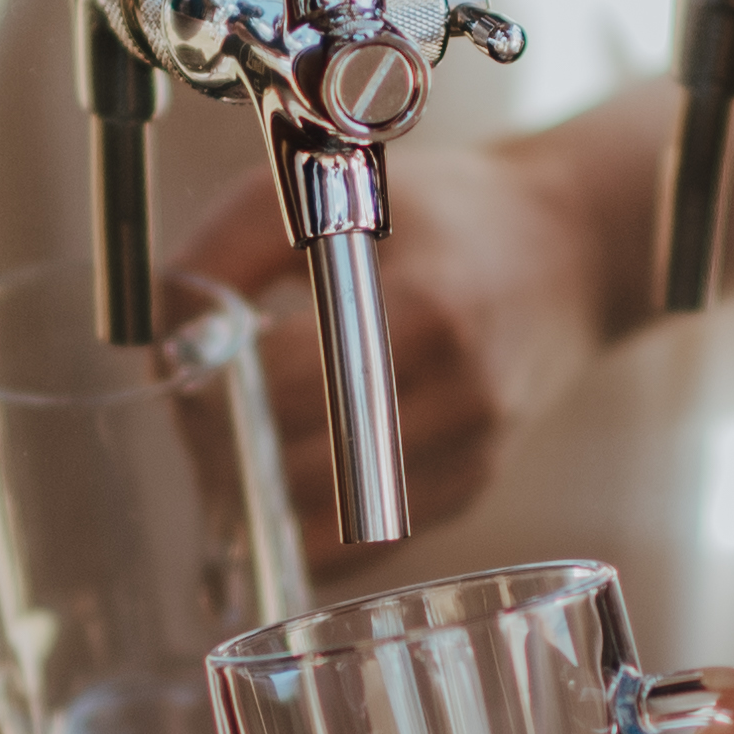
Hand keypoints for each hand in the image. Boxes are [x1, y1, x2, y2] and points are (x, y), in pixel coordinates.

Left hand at [173, 125, 614, 546]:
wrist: (568, 250)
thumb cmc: (444, 213)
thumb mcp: (331, 188)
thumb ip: (229, 249)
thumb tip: (164, 336)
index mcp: (425, 307)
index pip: (289, 384)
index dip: (218, 387)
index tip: (190, 369)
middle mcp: (460, 392)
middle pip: (306, 466)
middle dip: (230, 450)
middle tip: (203, 412)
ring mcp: (473, 452)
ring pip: (331, 525)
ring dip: (262, 498)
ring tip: (242, 442)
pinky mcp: (472, 486)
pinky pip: (368, 544)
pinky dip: (311, 527)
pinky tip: (287, 479)